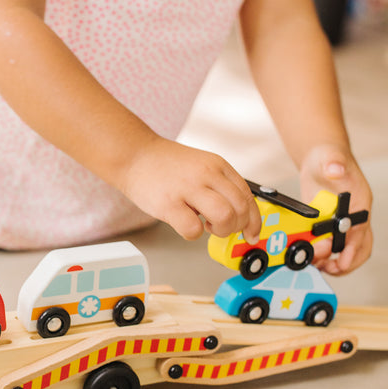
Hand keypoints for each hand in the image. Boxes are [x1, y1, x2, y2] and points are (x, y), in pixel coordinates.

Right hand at [120, 137, 261, 243]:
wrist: (134, 155)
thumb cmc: (165, 166)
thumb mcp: (201, 166)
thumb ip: (220, 185)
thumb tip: (239, 215)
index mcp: (218, 165)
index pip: (248, 196)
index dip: (254, 220)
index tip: (251, 234)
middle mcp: (207, 174)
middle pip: (241, 209)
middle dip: (236, 227)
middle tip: (220, 227)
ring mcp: (188, 188)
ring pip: (225, 218)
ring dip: (219, 230)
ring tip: (205, 225)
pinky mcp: (168, 204)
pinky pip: (193, 230)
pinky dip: (192, 234)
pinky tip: (183, 222)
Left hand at [300, 143, 372, 274]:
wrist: (321, 159)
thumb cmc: (329, 158)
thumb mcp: (330, 159)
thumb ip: (334, 164)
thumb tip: (335, 169)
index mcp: (360, 204)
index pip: (361, 232)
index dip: (352, 249)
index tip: (342, 261)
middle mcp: (355, 217)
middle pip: (360, 247)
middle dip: (347, 262)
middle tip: (328, 268)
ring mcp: (343, 223)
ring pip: (348, 250)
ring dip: (337, 262)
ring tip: (319, 267)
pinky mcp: (330, 225)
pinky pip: (333, 246)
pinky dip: (326, 255)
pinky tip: (313, 259)